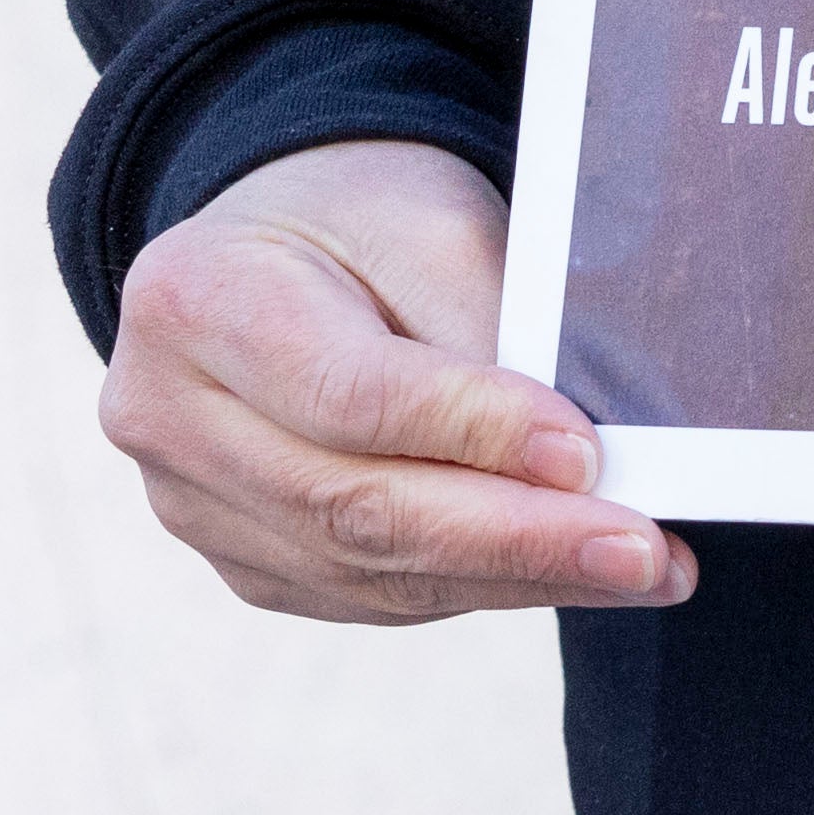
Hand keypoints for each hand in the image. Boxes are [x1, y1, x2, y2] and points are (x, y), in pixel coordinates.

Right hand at [98, 136, 693, 623]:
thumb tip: (583, 460)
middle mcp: (170, 418)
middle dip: (517, 537)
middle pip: (354, 506)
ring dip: (517, 577)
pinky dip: (478, 587)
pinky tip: (564, 573)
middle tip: (643, 548)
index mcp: (197, 300)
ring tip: (639, 567)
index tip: (586, 456)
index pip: (350, 394)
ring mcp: (194, 507)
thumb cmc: (362, 219)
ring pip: (369, 571)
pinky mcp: (245, 562)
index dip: (472, 432)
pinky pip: (370, 595)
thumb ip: (487, 331)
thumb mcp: (429, 224)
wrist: (277, 244)